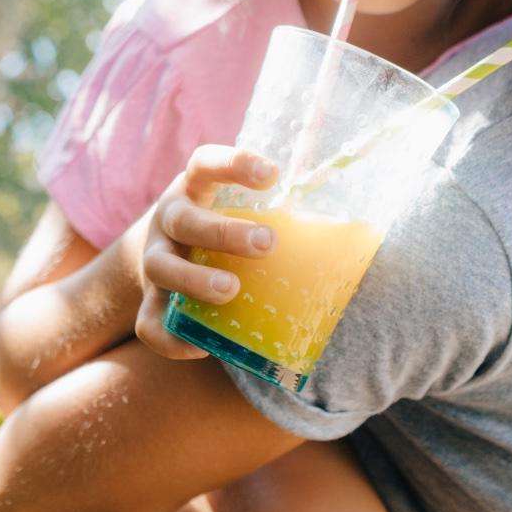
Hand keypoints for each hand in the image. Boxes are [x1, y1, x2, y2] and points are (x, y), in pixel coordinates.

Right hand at [133, 144, 278, 359]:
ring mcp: (152, 260)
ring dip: (194, 279)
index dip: (234, 164)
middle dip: (223, 231)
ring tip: (231, 291)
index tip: (272, 175)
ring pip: (160, 267)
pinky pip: (149, 324)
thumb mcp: (240, 207)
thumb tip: (363, 230)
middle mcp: (167, 220)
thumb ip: (284, 211)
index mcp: (194, 189)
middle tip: (267, 244)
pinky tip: (205, 348)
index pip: (205, 163)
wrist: (166, 256)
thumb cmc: (223, 230)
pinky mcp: (147, 301)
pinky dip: (173, 339)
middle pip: (183, 218)